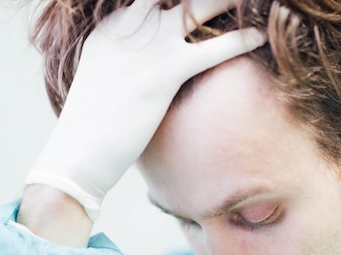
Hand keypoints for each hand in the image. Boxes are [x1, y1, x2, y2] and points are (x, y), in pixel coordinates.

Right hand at [26, 0, 265, 220]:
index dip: (178, 1)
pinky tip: (261, 36)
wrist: (79, 152)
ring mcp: (149, 45)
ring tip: (252, 1)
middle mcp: (131, 26)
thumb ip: (127, 63)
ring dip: (229, 3)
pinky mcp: (166, 70)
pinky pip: (214, 48)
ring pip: (199, 9)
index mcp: (113, 27)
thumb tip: (148, 71)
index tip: (201, 6)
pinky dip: (241, 39)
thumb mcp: (106, 80)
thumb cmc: (94, 126)